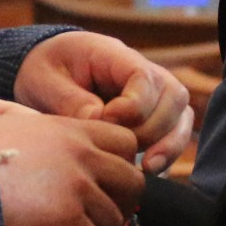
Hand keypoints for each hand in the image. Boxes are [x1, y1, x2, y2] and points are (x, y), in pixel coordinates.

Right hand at [0, 103, 141, 225]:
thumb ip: (14, 123)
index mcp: (67, 129)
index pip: (124, 141)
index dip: (115, 165)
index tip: (95, 182)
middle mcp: (80, 155)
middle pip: (132, 183)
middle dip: (115, 204)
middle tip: (82, 219)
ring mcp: (78, 189)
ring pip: (112, 223)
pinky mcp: (69, 222)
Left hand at [16, 31, 194, 174]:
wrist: (46, 72)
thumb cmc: (45, 72)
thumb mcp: (45, 81)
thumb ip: (71, 100)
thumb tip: (100, 122)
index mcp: (113, 55)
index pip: (143, 76)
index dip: (132, 105)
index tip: (106, 120)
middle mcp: (143, 71)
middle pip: (172, 97)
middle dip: (149, 129)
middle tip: (119, 148)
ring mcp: (153, 93)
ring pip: (180, 117)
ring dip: (168, 144)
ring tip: (146, 168)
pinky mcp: (154, 115)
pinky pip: (176, 133)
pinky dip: (168, 152)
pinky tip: (149, 170)